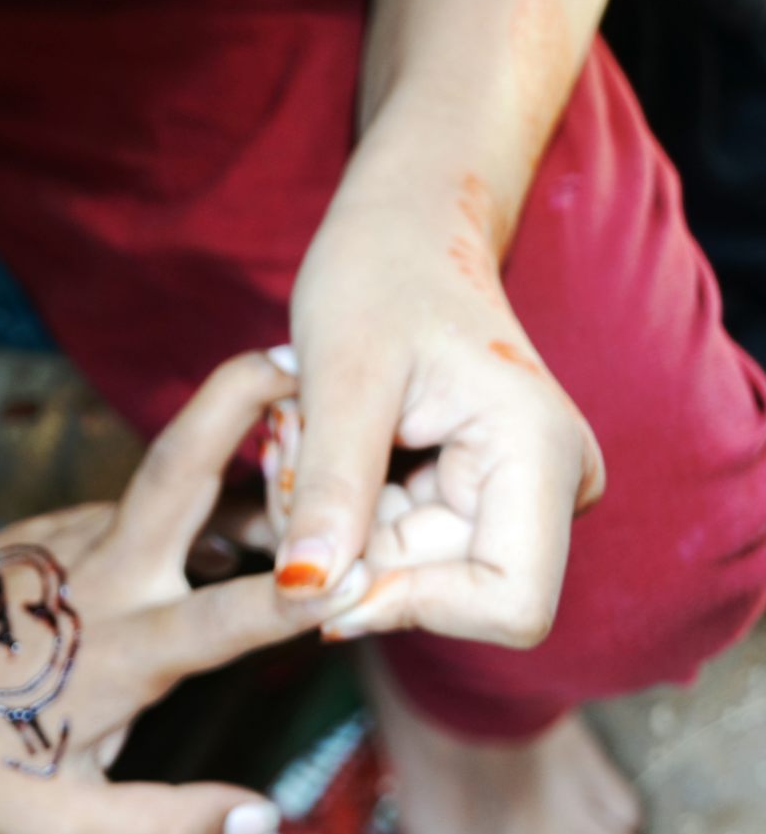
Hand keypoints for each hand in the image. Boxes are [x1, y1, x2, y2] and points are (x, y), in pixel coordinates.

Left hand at [0, 352, 371, 833]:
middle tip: (289, 356)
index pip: (225, 616)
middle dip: (231, 407)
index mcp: (121, 648)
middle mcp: (102, 575)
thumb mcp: (64, 821)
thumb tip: (263, 816)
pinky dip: (190, 511)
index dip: (291, 592)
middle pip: (176, 472)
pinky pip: (137, 513)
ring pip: (168, 492)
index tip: (354, 566)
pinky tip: (232, 525)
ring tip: (309, 439)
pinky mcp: (52, 527)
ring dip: (237, 466)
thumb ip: (167, 824)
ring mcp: (72, 538)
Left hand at [277, 190, 603, 646]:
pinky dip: (338, 507)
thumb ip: (331, 487)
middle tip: (284, 451)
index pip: (507, 607)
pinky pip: (391, 541)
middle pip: (438, 588)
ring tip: (297, 430)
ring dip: (328, 521)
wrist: (404, 226)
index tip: (314, 554)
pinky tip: (315, 441)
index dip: (406, 603)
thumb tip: (308, 589)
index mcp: (540, 455)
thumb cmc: (377, 272)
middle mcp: (548, 486)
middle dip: (343, 544)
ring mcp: (513, 493)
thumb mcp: (340, 375)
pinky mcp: (473, 494)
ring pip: (402, 569)